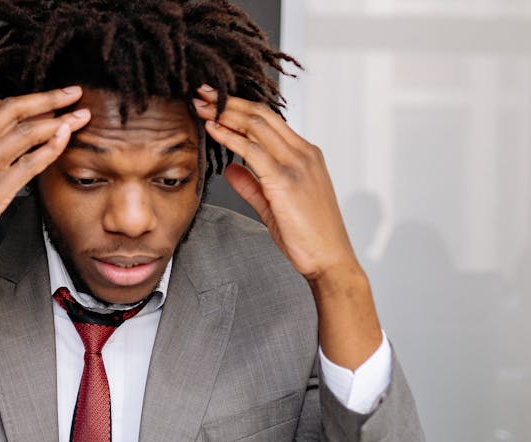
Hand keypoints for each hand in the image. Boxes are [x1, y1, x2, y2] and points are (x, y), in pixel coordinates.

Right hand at [0, 86, 91, 282]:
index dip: (26, 101)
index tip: (48, 101)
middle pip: (12, 110)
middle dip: (48, 98)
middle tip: (73, 93)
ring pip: (24, 132)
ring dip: (58, 120)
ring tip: (80, 116)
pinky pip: (28, 164)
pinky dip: (50, 148)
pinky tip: (65, 141)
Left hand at [192, 85, 357, 283]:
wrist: (329, 259)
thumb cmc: (307, 236)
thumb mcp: (273, 205)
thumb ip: (251, 184)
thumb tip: (230, 169)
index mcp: (306, 155)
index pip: (270, 120)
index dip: (240, 107)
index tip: (216, 101)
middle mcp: (303, 153)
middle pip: (262, 115)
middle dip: (229, 101)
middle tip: (203, 92)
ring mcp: (297, 164)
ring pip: (257, 125)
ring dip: (225, 113)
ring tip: (201, 104)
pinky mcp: (285, 179)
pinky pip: (252, 150)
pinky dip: (229, 136)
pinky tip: (212, 129)